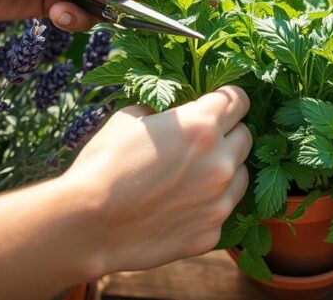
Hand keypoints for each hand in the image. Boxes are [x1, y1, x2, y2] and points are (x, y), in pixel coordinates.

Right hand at [61, 86, 251, 273]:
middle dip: (228, 133)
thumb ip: (163, 111)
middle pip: (246, 136)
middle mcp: (220, 162)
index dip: (228, 99)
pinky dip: (208, 205)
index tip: (218, 104)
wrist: (86, 224)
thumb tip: (171, 111)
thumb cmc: (103, 164)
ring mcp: (219, 201)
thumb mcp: (129, 118)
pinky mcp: (211, 233)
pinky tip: (180, 206)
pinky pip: (222, 210)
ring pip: (241, 175)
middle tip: (201, 141)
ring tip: (192, 175)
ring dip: (224, 170)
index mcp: (202, 126)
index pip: (239, 100)